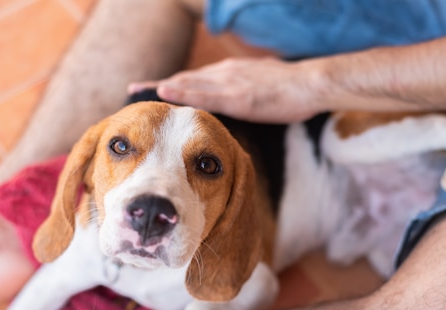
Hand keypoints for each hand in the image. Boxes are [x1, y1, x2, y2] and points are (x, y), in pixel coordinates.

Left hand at [129, 57, 327, 122]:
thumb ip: (246, 90)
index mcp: (231, 73)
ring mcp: (229, 83)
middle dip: (160, 84)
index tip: (155, 88)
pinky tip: (164, 93)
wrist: (310, 84)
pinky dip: (181, 93)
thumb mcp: (263, 83)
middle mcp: (225, 73)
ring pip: (188, 83)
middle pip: (186, 79)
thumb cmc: (292, 88)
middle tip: (135, 88)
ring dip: (162, 87)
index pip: (196, 78)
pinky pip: (203, 95)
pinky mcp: (236, 96)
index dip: (174, 84)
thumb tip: (239, 99)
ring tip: (138, 91)